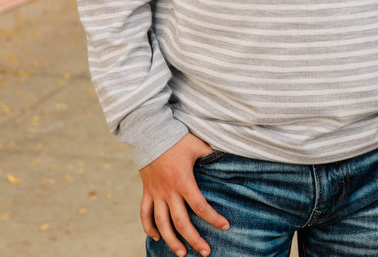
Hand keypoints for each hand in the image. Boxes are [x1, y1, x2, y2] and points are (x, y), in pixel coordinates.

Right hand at [139, 133, 229, 256]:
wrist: (149, 132)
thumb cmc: (177, 138)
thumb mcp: (198, 144)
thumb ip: (213, 153)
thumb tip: (232, 154)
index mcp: (183, 181)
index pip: (200, 206)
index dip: (214, 219)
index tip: (225, 226)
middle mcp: (169, 191)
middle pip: (181, 222)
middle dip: (194, 240)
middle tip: (205, 252)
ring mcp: (156, 193)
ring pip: (161, 223)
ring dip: (171, 241)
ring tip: (182, 254)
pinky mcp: (147, 191)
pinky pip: (145, 213)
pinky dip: (148, 227)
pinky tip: (156, 237)